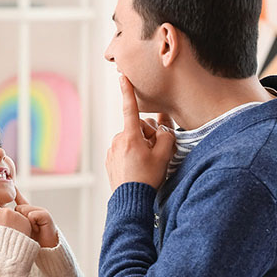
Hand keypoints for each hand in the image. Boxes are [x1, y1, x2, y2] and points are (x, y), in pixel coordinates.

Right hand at [0, 177, 32, 236]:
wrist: (11, 253)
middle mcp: (7, 212)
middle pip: (5, 212)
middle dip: (5, 220)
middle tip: (5, 233)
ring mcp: (17, 215)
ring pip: (15, 216)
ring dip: (14, 223)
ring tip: (12, 235)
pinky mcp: (26, 220)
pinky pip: (23, 220)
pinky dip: (22, 225)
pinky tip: (20, 234)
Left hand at [13, 188, 58, 247]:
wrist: (46, 250)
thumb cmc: (31, 244)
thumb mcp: (18, 233)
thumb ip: (7, 225)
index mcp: (27, 214)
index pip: (19, 201)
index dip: (15, 192)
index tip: (12, 184)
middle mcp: (33, 210)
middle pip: (17, 208)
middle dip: (17, 220)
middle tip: (24, 231)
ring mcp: (40, 211)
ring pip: (23, 210)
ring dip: (24, 222)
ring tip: (32, 230)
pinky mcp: (45, 214)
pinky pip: (31, 215)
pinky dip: (32, 222)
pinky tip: (37, 228)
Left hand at [105, 76, 175, 190]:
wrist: (130, 199)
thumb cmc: (148, 178)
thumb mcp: (164, 155)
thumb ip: (166, 136)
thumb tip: (161, 131)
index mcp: (130, 136)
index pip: (130, 108)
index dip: (127, 91)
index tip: (122, 77)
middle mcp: (118, 140)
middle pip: (137, 128)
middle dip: (148, 135)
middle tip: (155, 152)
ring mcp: (112, 150)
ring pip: (131, 139)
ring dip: (140, 145)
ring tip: (146, 162)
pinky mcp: (110, 159)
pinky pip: (124, 150)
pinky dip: (132, 154)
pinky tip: (138, 167)